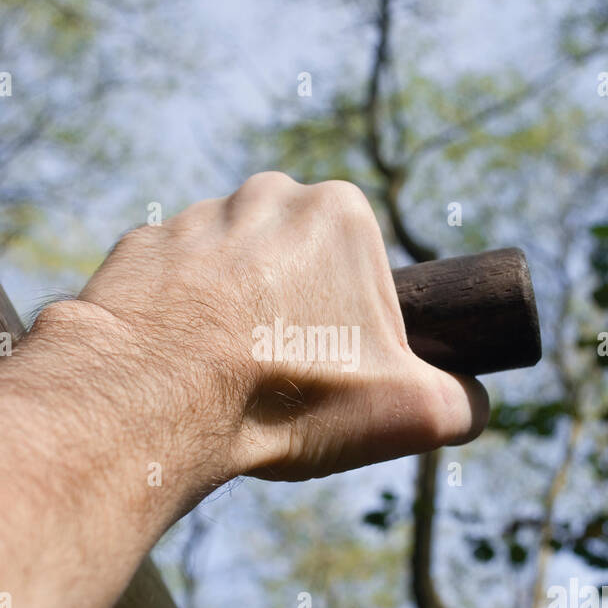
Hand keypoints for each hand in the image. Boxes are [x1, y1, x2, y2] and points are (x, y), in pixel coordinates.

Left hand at [58, 171, 488, 480]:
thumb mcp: (411, 412)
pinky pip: (171, 286)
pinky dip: (177, 322)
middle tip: (285, 380)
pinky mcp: (136, 249)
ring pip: (231, 273)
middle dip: (295, 316)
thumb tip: (471, 405)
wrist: (154, 399)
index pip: (363, 272)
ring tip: (225, 379)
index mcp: (339, 212)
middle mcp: (265, 195)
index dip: (358, 328)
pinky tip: (177, 366)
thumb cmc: (288, 393)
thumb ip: (463, 402)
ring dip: (234, 316)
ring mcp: (192, 217)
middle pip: (297, 267)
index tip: (338, 372)